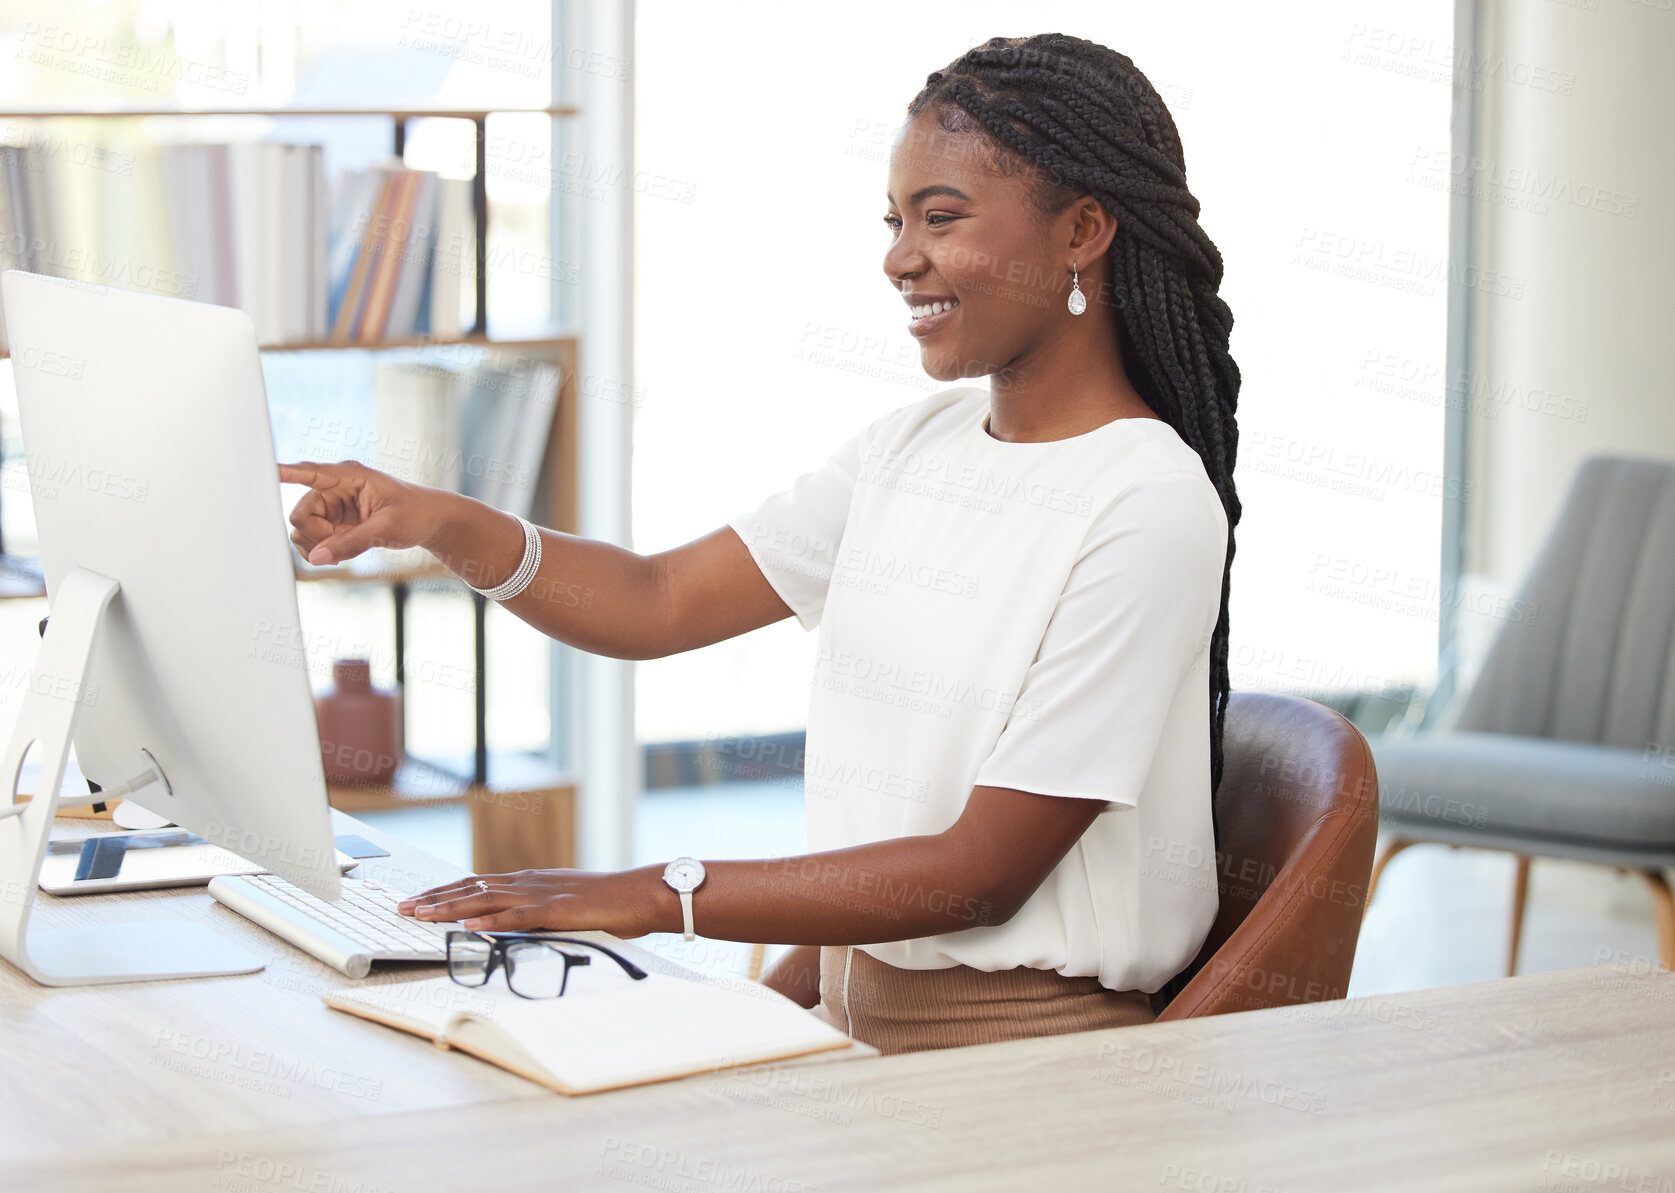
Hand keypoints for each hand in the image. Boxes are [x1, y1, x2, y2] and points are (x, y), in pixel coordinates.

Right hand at [278, 459, 448, 566]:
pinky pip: (308, 539)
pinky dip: (320, 551)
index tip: (266, 470)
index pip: (311, 472)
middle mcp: (333, 487)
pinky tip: (340, 554)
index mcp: (349, 476)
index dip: (287, 473)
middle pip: (300, 514)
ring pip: (301, 529)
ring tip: (348, 550)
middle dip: (317, 536)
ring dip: (318, 545)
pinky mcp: (330, 521)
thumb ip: (351, 543)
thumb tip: (317, 558)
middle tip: (344, 546)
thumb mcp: (387, 529)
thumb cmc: (415, 514)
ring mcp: (330, 505)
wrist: (429, 520)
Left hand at [396, 867, 672, 936]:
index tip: (417, 900)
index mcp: (529, 881)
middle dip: (433, 898)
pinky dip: (489, 920)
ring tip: (421, 914)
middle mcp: (528, 882)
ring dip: (449, 907)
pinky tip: (467, 925)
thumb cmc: (607, 902)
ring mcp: (540, 894)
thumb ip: (538, 911)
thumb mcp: (564, 904)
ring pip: (485, 899)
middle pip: (470, 888)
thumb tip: (513, 923)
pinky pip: (516, 916)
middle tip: (402, 907)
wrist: (638, 894)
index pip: (475, 884)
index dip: (443, 892)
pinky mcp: (555, 910)